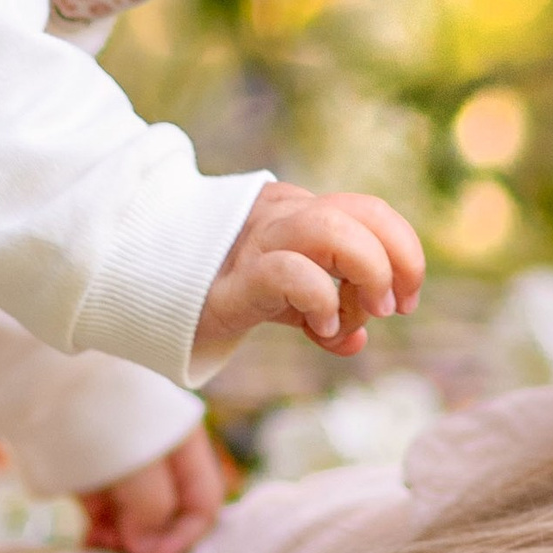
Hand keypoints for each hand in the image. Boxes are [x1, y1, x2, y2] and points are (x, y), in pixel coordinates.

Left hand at [80, 424, 231, 552]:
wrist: (36, 373)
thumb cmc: (97, 412)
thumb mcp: (136, 460)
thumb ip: (153, 505)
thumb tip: (148, 547)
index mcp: (184, 444)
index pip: (204, 503)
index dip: (184, 537)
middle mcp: (159, 455)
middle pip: (168, 513)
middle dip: (148, 540)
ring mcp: (123, 462)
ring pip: (135, 516)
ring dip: (122, 539)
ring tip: (96, 546)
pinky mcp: (90, 469)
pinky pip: (104, 510)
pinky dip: (100, 528)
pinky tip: (88, 539)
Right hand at [192, 181, 424, 367]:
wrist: (145, 294)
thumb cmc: (216, 290)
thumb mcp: (281, 299)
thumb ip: (321, 312)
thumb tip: (356, 342)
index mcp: (297, 211)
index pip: (372, 210)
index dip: (405, 251)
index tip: (407, 299)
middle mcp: (280, 215)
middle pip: (364, 212)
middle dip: (397, 261)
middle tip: (390, 308)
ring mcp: (256, 242)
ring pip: (332, 229)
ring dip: (367, 272)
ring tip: (365, 314)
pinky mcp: (235, 280)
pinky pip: (291, 273)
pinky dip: (321, 300)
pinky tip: (319, 327)